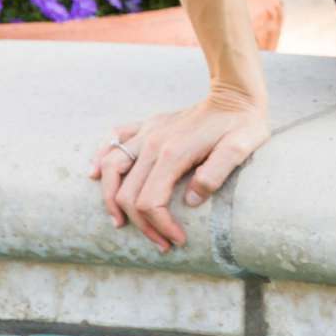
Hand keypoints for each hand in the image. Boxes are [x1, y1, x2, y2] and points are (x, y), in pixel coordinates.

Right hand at [90, 86, 269, 253]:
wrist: (236, 93)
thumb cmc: (242, 123)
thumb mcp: (240, 149)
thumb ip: (215, 174)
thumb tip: (190, 201)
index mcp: (173, 153)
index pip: (150, 201)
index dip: (160, 226)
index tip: (177, 240)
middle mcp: (153, 143)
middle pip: (127, 193)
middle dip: (140, 224)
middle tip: (161, 242)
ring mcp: (148, 132)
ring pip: (110, 168)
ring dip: (110, 197)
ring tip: (119, 221)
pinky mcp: (149, 125)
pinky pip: (115, 140)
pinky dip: (101, 158)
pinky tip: (94, 173)